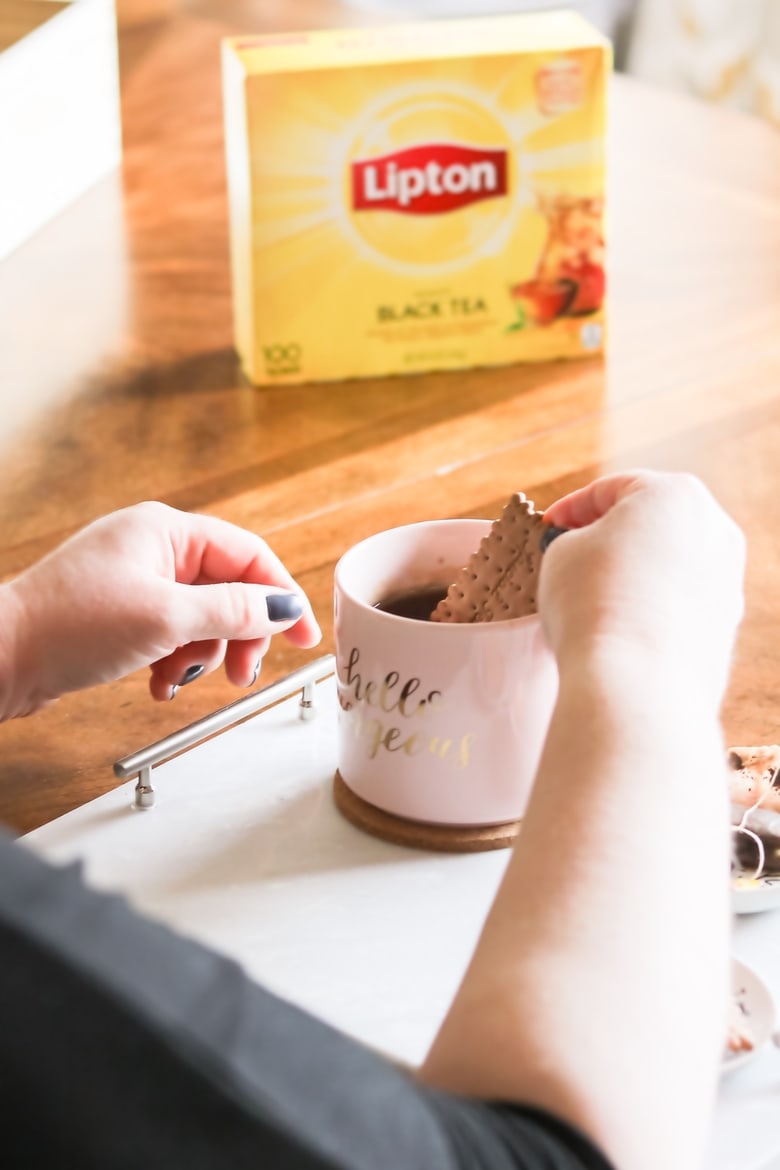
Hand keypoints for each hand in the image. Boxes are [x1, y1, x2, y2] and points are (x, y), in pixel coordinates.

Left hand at [1, 502, 321, 717]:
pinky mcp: (121, 612)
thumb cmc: (67, 625)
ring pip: (201, 618)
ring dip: (201, 655)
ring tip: (179, 681)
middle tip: (241, 674)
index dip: (281, 596)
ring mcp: (136, 580)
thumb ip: (233, 610)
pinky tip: (158, 682)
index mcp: (166, 531)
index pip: (248, 555)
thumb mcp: (167, 617)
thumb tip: (283, 607)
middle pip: (227, 590)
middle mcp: (154, 549)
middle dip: (238, 636)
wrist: (0, 657)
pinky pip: (171, 633)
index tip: (303, 635)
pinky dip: (174, 660)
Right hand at [540, 470, 744, 701]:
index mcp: (676, 494)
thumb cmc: (593, 605)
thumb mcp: (561, 552)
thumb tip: (590, 552)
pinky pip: (679, 605)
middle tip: (568, 556)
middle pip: (650, 523)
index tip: (546, 531)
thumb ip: (577, 538)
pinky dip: (651, 607)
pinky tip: (618, 627)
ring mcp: (728, 581)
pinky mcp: (726, 627)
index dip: (569, 508)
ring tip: (590, 596)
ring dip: (632, 573)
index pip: (612, 489)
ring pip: (669, 565)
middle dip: (607, 537)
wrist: (635, 684)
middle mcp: (715, 530)